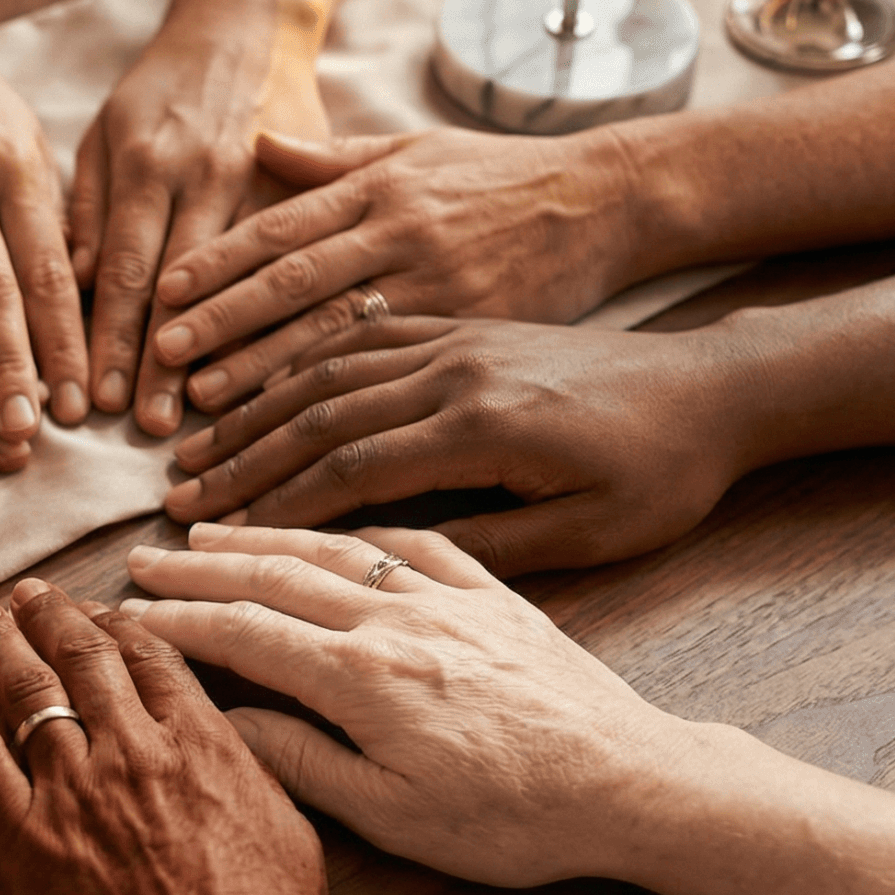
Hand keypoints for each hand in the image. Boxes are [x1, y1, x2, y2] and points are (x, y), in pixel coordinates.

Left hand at [0, 581, 329, 894]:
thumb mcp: (290, 835)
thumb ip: (247, 775)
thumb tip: (225, 746)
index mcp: (202, 743)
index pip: (150, 659)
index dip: (118, 627)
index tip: (99, 612)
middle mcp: (134, 748)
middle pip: (82, 659)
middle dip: (52, 616)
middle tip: (27, 593)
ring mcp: (73, 790)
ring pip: (24, 688)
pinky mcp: (23, 840)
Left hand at [71, 12, 327, 435]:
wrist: (249, 23)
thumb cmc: (164, 87)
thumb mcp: (109, 127)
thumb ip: (87, 204)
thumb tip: (73, 280)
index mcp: (149, 159)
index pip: (128, 266)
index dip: (112, 337)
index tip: (97, 397)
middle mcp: (208, 173)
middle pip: (185, 284)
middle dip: (163, 362)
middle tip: (147, 426)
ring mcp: (268, 182)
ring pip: (250, 282)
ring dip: (228, 352)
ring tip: (207, 414)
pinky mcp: (314, 187)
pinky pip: (306, 261)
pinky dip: (290, 317)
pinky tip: (280, 369)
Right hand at [122, 523, 685, 888]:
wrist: (632, 783)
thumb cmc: (516, 820)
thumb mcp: (396, 817)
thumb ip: (303, 761)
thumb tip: (224, 722)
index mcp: (363, 677)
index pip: (244, 633)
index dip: (177, 621)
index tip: (126, 613)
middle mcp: (397, 618)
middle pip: (275, 575)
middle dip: (199, 565)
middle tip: (140, 556)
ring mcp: (448, 597)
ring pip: (335, 544)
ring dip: (263, 532)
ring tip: (209, 527)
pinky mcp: (495, 593)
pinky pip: (412, 538)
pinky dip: (356, 523)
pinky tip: (331, 524)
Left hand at [148, 126, 646, 408]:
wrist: (613, 200)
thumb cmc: (507, 177)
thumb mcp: (421, 149)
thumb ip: (336, 159)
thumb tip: (258, 142)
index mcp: (382, 187)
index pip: (281, 228)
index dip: (217, 265)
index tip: (162, 300)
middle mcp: (406, 234)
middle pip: (295, 285)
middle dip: (222, 331)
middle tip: (159, 373)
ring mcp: (444, 289)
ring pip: (338, 341)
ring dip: (265, 386)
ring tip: (204, 428)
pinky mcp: (480, 337)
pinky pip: (399, 382)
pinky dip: (344, 417)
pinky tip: (298, 451)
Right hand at [164, 316, 757, 576]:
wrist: (720, 390)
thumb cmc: (665, 478)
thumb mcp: (589, 537)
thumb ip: (484, 548)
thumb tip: (380, 568)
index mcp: (482, 430)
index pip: (345, 471)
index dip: (268, 508)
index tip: (208, 541)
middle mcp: (456, 372)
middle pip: (318, 413)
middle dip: (240, 458)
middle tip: (174, 499)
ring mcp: (459, 339)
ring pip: (330, 364)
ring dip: (256, 402)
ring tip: (198, 441)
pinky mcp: (467, 326)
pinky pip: (365, 332)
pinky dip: (304, 356)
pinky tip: (264, 382)